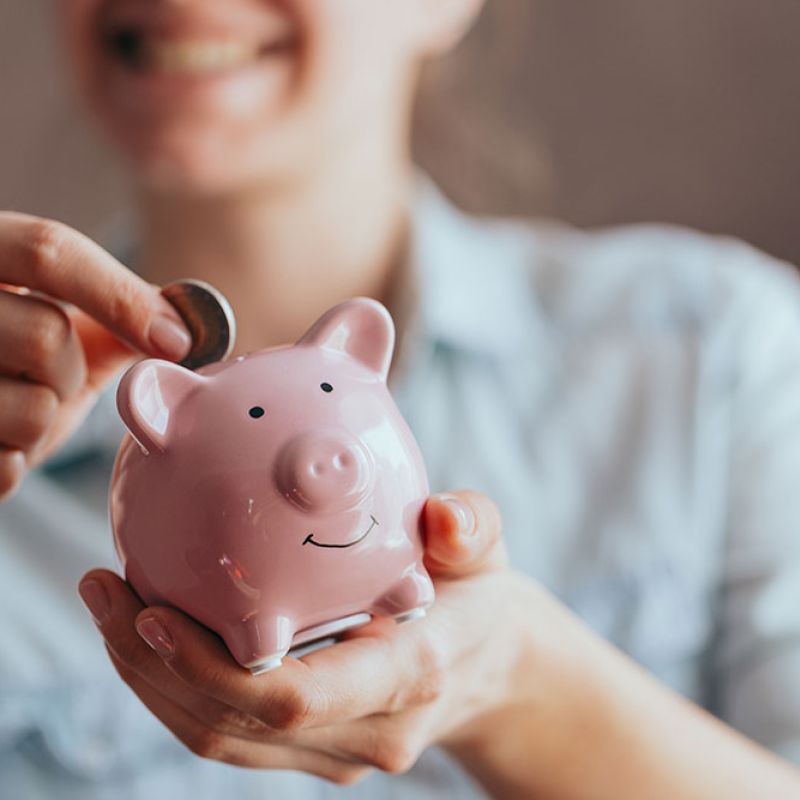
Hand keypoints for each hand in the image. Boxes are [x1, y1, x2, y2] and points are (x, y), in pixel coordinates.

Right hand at [0, 212, 190, 499]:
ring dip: (44, 422)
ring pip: (34, 408)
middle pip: (46, 336)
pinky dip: (16, 462)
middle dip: (72, 373)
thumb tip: (192, 322)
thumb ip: (116, 308)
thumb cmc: (12, 357)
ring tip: (11, 406)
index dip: (124, 299)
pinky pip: (6, 465)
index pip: (50, 252)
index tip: (176, 342)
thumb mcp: (56, 318)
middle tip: (50, 378)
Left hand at [79, 490, 526, 784]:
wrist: (489, 667)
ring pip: (220, 737)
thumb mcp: (488, 550)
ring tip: (108, 606)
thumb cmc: (478, 596)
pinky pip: (230, 731)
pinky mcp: (314, 748)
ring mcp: (337, 751)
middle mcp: (365, 731)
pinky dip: (179, 685)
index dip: (215, 670)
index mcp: (405, 678)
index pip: (297, 700)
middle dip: (153, 668)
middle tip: (103, 590)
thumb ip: (471, 528)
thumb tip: (441, 516)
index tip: (152, 615)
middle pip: (235, 726)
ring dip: (151, 679)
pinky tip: (151, 630)